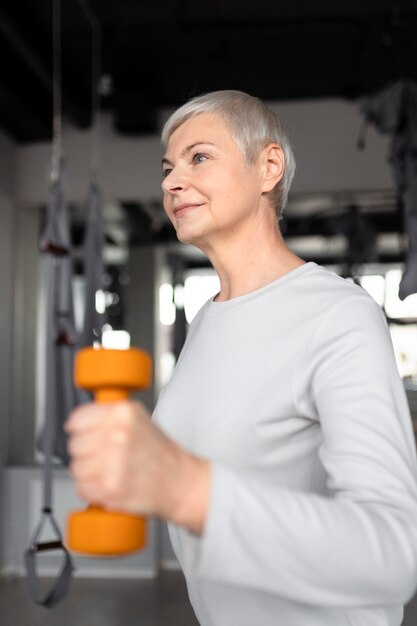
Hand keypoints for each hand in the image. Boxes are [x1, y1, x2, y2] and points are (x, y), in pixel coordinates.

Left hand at [65, 400, 209, 533]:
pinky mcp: (110, 488)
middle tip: (107, 458)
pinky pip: (82, 489)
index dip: (80, 430)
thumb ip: (110, 416)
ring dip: (89, 474)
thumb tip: (78, 422)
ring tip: (111, 472)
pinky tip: (111, 485)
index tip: (87, 436)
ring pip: (76, 469)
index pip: (78, 419)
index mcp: (123, 413)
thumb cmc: (161, 454)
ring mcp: (113, 461)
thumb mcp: (139, 419)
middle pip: (74, 445)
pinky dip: (93, 491)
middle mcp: (118, 434)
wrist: (181, 483)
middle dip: (87, 454)